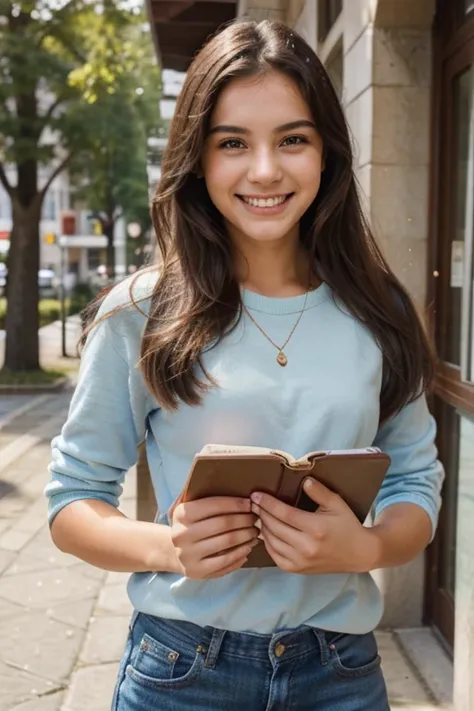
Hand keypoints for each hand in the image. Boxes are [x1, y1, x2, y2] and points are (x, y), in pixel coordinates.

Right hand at [170, 497, 258, 579]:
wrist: (172, 551)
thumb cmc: (189, 525)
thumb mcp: (189, 508)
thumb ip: (204, 496)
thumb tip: (235, 485)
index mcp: (181, 514)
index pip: (214, 504)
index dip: (235, 503)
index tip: (250, 503)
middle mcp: (181, 534)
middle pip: (224, 523)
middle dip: (244, 519)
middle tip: (255, 518)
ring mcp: (188, 554)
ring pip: (227, 542)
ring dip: (246, 535)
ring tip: (255, 531)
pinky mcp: (197, 570)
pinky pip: (226, 561)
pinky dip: (241, 552)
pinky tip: (248, 547)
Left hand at [251, 479, 376, 574]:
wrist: (358, 554)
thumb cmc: (347, 526)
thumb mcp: (337, 504)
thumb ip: (319, 491)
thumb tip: (304, 480)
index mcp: (316, 529)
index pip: (284, 514)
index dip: (267, 503)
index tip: (256, 495)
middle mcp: (306, 547)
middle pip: (274, 527)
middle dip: (261, 513)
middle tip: (253, 502)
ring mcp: (300, 561)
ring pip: (271, 542)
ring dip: (262, 527)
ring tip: (259, 514)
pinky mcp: (297, 569)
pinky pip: (275, 555)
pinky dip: (267, 543)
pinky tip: (266, 532)